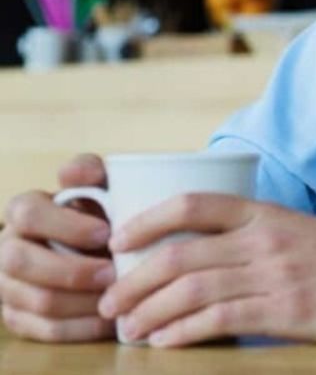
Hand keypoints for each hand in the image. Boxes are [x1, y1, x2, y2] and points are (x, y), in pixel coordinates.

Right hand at [0, 154, 116, 341]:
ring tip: (118, 298)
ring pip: (36, 301)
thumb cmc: (99, 212)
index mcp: (24, 211)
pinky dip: (81, 328)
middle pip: (21, 263)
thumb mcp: (98, 186)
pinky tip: (110, 321)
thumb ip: (89, 172)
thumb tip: (73, 173)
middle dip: (71, 270)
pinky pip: (45, 330)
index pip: (27, 214)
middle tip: (112, 273)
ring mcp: (8, 287)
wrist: (98, 247)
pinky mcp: (20, 318)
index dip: (65, 226)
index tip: (106, 233)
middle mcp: (6, 249)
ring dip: (82, 302)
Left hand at [96, 195, 315, 346]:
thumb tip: (187, 258)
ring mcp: (275, 275)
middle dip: (131, 281)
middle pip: (178, 254)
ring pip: (190, 289)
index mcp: (266, 214)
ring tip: (128, 329)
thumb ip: (247, 238)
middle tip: (108, 303)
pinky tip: (165, 343)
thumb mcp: (293, 232)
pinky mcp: (286, 312)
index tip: (116, 242)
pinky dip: (182, 333)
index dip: (146, 221)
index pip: (194, 204)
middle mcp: (265, 239)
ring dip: (148, 313)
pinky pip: (219, 320)